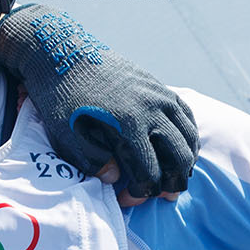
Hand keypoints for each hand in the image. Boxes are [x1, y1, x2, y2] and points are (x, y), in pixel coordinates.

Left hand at [0, 6, 198, 201]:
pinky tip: (178, 147)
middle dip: (174, 181)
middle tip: (162, 195)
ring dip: (186, 160)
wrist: (62, 50)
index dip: (142, 191)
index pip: (151, 171)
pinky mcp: (158, 85)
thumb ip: (91, 159)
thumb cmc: (59, 96)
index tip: (128, 198)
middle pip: (181, 156)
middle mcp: (152, 108)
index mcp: (128, 123)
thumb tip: (114, 178)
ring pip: (190, 135)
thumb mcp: (65, 133)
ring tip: (173, 175)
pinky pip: (186, 115)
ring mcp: (159, 94)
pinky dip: (188, 135)